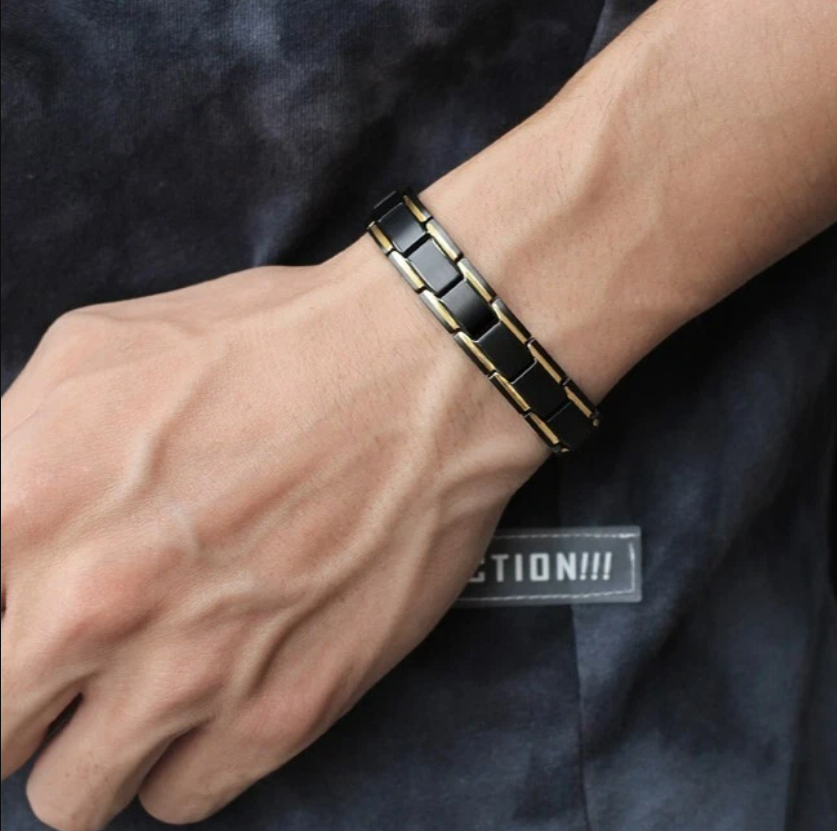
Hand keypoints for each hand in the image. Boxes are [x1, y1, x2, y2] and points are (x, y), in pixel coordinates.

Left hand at [0, 235, 545, 829]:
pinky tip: (215, 697)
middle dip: (22, 697)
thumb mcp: (97, 353)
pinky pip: (179, 797)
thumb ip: (10, 448)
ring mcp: (188, 674)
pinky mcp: (281, 713)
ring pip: (73, 793)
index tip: (20, 620)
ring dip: (95, 743)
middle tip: (73, 657)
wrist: (417, 374)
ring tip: (144, 686)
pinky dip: (183, 759)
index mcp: (26, 506)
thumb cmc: (270, 348)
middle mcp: (89, 609)